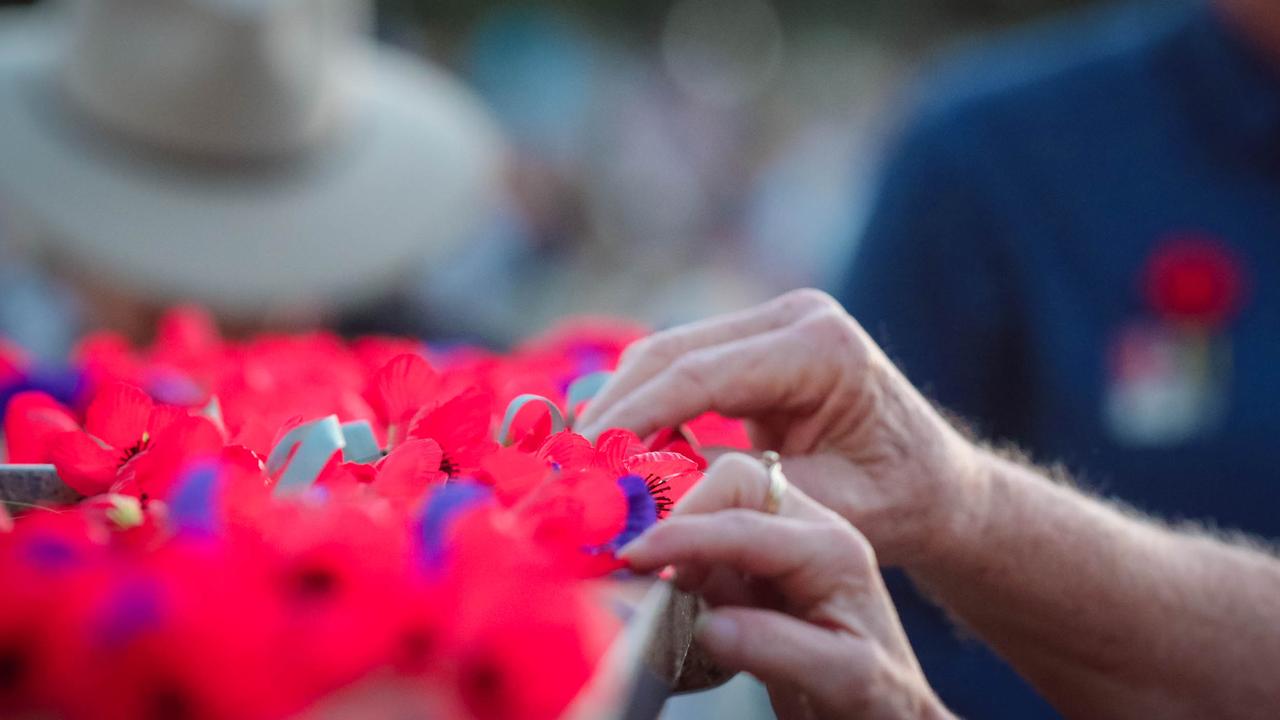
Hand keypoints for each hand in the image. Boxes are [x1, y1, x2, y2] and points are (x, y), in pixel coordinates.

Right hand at [577, 289, 987, 565]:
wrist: (936, 484)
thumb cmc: (897, 502)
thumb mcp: (824, 509)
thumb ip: (734, 497)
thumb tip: (638, 501)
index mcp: (822, 346)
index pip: (701, 373)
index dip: (633, 417)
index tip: (581, 461)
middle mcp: (796, 316)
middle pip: (672, 352)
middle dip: (612, 410)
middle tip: (560, 463)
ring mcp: (774, 321)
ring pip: (666, 354)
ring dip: (618, 406)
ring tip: (572, 460)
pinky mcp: (755, 341)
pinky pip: (680, 367)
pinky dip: (641, 405)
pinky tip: (608, 447)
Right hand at [620, 453, 954, 719]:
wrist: (889, 707)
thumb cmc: (880, 694)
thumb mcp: (847, 680)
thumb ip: (778, 650)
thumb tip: (705, 625)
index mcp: (832, 549)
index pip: (745, 523)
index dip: (683, 536)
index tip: (632, 557)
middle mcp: (807, 528)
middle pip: (732, 482)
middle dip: (680, 513)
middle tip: (639, 565)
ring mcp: (780, 539)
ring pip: (714, 502)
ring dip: (675, 534)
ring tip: (649, 583)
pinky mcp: (756, 560)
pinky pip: (707, 538)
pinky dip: (679, 557)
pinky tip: (668, 592)